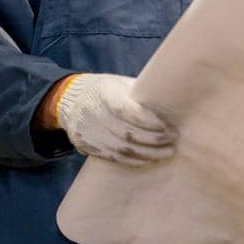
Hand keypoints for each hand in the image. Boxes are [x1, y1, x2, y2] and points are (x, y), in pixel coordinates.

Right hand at [55, 73, 174, 166]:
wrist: (69, 98)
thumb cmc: (106, 89)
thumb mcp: (120, 83)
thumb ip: (141, 93)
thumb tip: (173, 100)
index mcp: (104, 92)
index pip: (126, 110)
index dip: (148, 121)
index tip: (166, 126)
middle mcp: (93, 112)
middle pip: (126, 133)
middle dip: (154, 140)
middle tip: (173, 140)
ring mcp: (87, 131)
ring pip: (121, 149)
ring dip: (147, 154)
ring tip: (166, 152)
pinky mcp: (84, 144)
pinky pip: (112, 157)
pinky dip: (132, 161)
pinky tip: (148, 159)